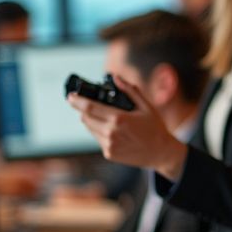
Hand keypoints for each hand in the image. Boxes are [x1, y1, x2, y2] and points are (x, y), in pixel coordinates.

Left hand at [67, 74, 186, 178]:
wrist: (160, 153)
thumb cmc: (155, 128)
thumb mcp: (146, 106)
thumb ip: (130, 91)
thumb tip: (115, 78)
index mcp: (119, 119)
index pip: (90, 108)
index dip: (78, 101)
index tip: (70, 96)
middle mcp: (111, 133)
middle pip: (85, 118)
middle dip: (82, 109)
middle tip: (81, 103)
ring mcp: (109, 145)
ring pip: (90, 128)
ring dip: (91, 120)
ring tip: (101, 116)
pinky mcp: (109, 154)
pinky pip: (98, 139)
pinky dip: (100, 131)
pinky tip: (111, 129)